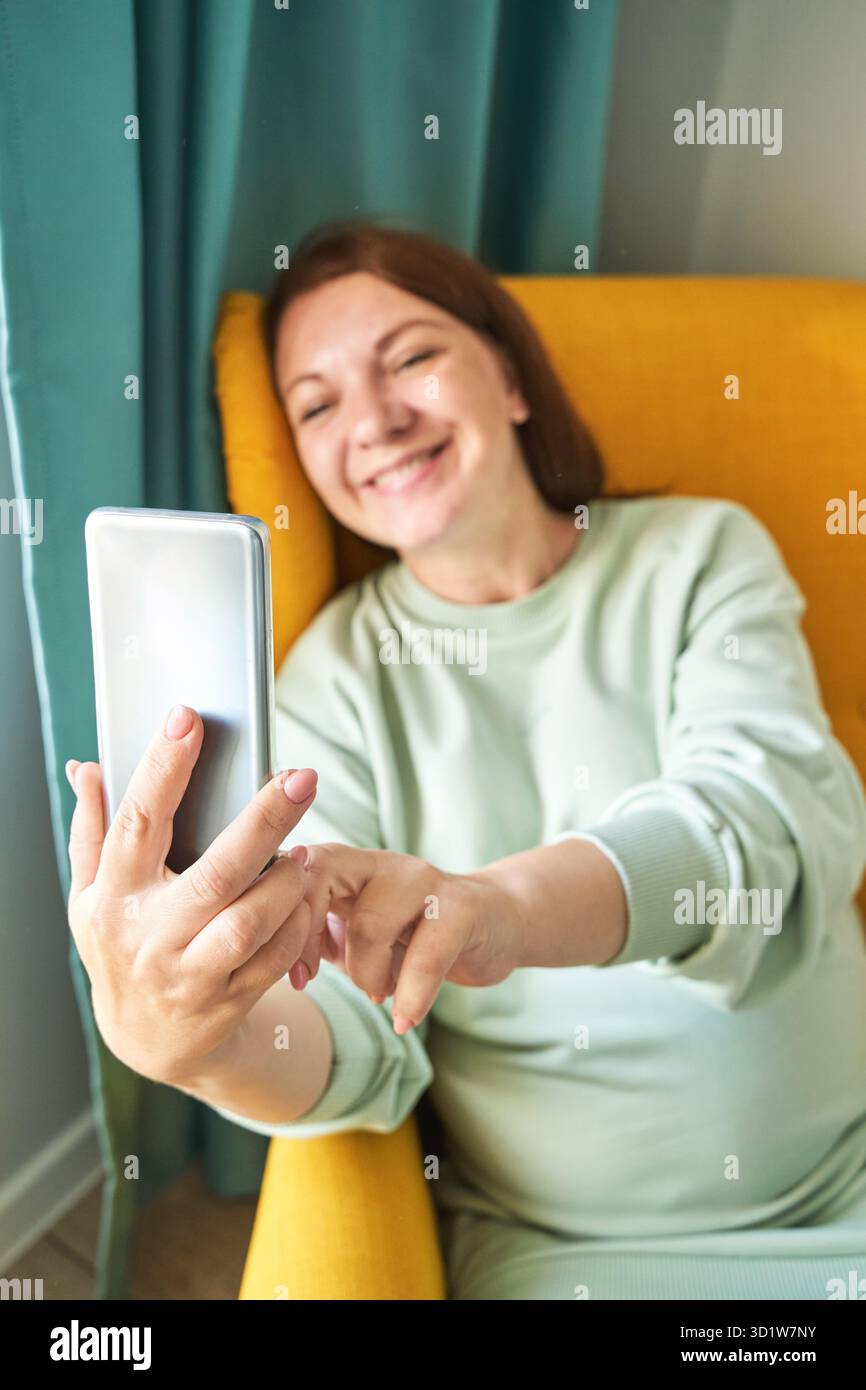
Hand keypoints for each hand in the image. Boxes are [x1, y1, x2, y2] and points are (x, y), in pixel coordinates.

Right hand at [65, 704, 321, 1087]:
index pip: (137, 823)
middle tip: (300, 778)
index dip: (162, 768)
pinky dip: (295, 921)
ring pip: (251, 921)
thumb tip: (87, 767)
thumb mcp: (92, 893)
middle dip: (263, 821)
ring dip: (286, 880)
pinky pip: (275, 956)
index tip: (188, 718)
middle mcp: (148, 936)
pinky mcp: (228, 1000)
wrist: (147, 1041)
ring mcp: (190, 974)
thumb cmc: (123, 945)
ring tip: (301, 849)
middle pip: (215, 872)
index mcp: (112, 896)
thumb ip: (92, 830)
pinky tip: (301, 894)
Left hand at [299, 845, 527, 1031]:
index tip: (292, 975)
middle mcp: (383, 865)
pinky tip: (404, 1020)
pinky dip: (411, 996)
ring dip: (366, 976)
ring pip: (370, 925)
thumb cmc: (419, 935)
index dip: (281, 920)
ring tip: (379, 994)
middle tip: (307, 981)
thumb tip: (266, 959)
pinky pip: (427, 956)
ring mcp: (424, 882)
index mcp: (351, 867)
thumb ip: (319, 936)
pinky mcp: (462, 909)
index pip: (295, 871)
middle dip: (305, 934)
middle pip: (322, 874)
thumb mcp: (361, 934)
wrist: (498, 924)